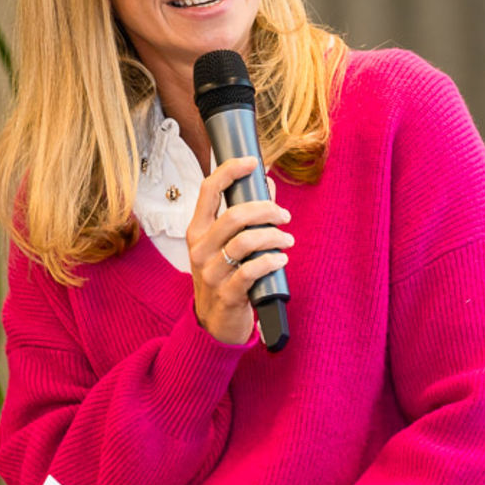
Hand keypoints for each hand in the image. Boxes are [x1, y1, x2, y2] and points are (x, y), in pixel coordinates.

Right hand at [185, 156, 291, 344]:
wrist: (215, 323)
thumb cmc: (224, 276)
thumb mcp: (224, 246)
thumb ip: (243, 217)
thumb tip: (267, 185)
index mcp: (197, 230)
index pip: (208, 190)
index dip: (229, 171)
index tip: (252, 162)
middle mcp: (200, 249)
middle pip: (234, 215)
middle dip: (266, 210)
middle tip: (284, 216)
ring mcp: (211, 272)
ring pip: (246, 241)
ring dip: (274, 236)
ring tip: (287, 239)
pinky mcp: (227, 294)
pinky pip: (252, 270)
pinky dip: (271, 260)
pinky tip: (281, 259)